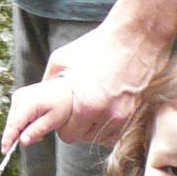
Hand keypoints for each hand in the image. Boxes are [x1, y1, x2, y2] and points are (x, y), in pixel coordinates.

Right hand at [2, 78, 72, 151]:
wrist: (65, 89)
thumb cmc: (62, 104)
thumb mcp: (53, 121)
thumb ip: (36, 131)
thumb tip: (22, 142)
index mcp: (28, 102)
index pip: (14, 124)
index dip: (8, 139)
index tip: (5, 152)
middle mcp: (19, 98)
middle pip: (12, 123)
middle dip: (21, 135)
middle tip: (41, 137)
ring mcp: (18, 96)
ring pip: (14, 120)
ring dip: (23, 129)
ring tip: (42, 127)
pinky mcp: (19, 98)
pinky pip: (17, 115)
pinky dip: (25, 123)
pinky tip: (37, 121)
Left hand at [36, 22, 170, 145]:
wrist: (135, 37)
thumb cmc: (97, 45)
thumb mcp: (62, 59)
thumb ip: (49, 81)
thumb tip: (40, 95)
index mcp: (86, 103)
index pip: (67, 134)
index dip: (61, 126)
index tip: (60, 119)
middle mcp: (106, 114)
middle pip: (83, 138)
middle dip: (75, 127)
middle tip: (73, 111)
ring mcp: (124, 115)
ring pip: (101, 138)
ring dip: (92, 128)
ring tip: (90, 110)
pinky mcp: (136, 112)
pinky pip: (117, 133)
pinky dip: (109, 127)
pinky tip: (104, 111)